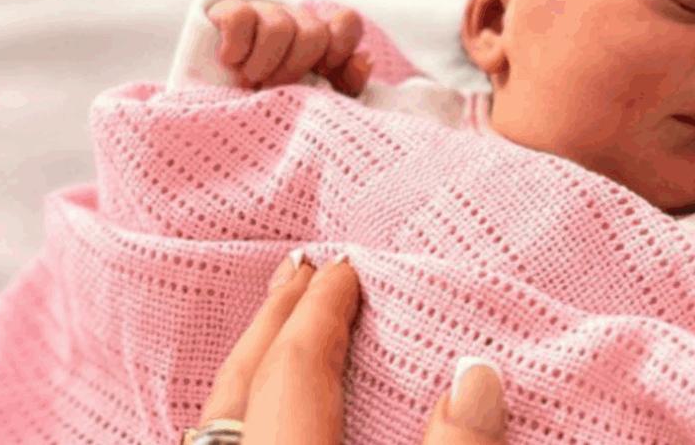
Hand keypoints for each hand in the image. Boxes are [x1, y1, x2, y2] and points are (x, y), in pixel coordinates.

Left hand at [188, 251, 508, 443]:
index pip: (297, 366)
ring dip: (254, 365)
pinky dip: (247, 411)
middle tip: (299, 270)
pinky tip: (267, 414)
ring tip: (279, 329)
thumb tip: (477, 374)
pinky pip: (226, 442)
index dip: (322, 312)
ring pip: (217, 419)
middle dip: (274, 320)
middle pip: (241, 384)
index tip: (345, 268)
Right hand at [207, 0, 372, 95]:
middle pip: (313, 32)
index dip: (340, 45)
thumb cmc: (276, 106)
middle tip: (272, 87)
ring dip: (263, 63)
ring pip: (278, 26)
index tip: (322, 71)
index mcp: (323, 41)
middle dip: (294, 67)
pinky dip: (237, 46)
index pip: (348, 22)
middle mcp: (296, 20)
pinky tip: (230, 61)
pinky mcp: (227, 10)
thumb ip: (346, 85)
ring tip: (248, 81)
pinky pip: (241, 16)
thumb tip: (363, 57)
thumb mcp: (316, 104)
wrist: (218, 113)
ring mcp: (263, 12)